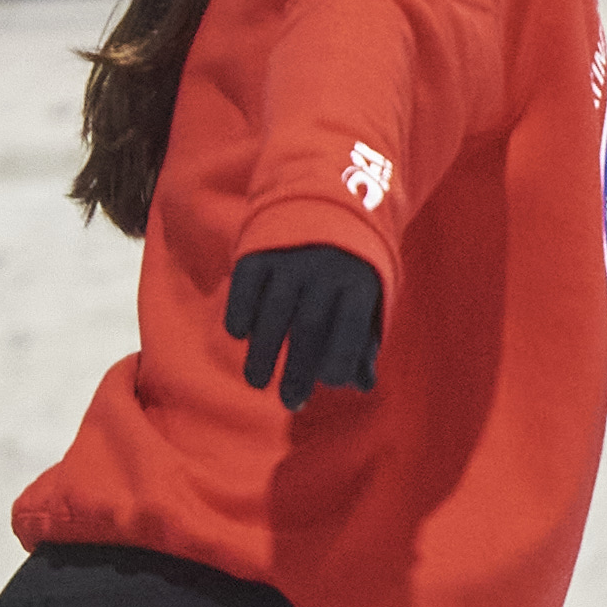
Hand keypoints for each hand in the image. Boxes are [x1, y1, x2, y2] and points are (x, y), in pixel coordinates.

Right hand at [224, 244, 382, 410]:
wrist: (323, 204)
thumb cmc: (347, 271)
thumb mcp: (366, 299)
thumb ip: (364, 342)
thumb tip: (363, 385)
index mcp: (359, 282)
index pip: (350, 326)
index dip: (339, 357)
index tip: (326, 382)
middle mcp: (324, 267)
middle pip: (307, 326)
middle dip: (296, 369)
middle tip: (288, 402)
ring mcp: (290, 257)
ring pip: (273, 311)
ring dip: (261, 353)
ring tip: (256, 383)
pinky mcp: (258, 250)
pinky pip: (245, 286)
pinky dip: (240, 313)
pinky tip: (240, 335)